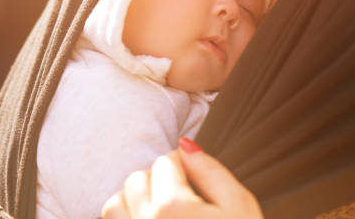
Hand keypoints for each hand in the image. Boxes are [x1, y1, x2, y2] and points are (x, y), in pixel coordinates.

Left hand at [101, 137, 263, 218]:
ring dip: (134, 199)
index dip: (182, 165)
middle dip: (157, 179)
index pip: (165, 162)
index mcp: (173, 208)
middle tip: (181, 194)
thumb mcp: (240, 207)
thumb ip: (212, 171)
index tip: (194, 178)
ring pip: (115, 203)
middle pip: (136, 178)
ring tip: (159, 209)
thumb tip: (185, 144)